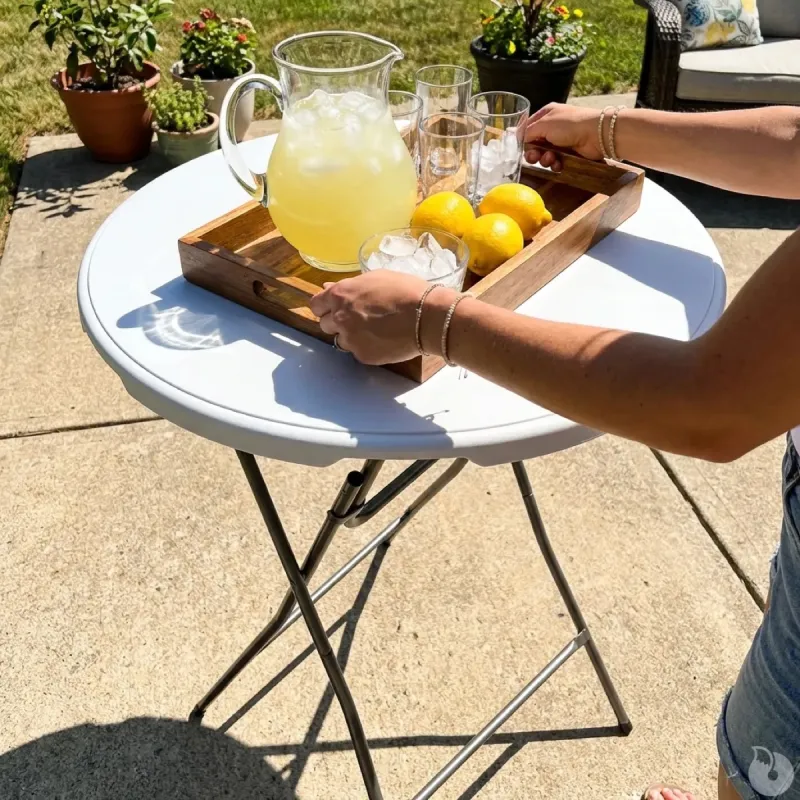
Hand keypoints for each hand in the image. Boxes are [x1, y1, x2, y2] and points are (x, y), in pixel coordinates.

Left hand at [309, 270, 445, 364]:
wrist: (426, 315)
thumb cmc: (405, 290)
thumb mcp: (375, 278)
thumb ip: (349, 286)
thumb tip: (329, 288)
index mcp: (340, 295)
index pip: (316, 304)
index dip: (324, 306)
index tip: (334, 308)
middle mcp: (340, 318)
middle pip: (325, 324)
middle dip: (338, 322)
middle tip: (358, 318)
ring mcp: (350, 339)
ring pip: (342, 340)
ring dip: (352, 336)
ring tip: (374, 330)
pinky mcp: (363, 356)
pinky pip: (359, 352)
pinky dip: (368, 347)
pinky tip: (384, 340)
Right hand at [524, 103, 602, 171]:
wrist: (596, 134)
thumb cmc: (569, 124)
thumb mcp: (544, 124)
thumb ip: (528, 132)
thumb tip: (515, 137)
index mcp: (546, 115)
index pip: (527, 128)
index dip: (522, 139)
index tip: (519, 148)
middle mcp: (552, 127)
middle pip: (534, 144)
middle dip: (533, 152)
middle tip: (534, 157)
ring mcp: (560, 141)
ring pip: (543, 155)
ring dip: (544, 159)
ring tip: (551, 158)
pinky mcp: (567, 153)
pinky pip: (554, 162)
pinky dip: (554, 164)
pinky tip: (558, 163)